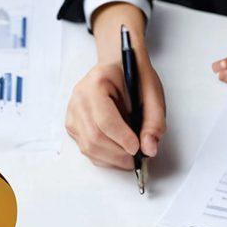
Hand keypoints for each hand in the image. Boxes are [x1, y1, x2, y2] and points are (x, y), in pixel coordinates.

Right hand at [66, 3, 165, 169]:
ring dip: (111, 159)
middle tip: (136, 159)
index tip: (138, 149)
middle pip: (94, 138)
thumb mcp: (152, 93)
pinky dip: (104, 157)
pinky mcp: (72, 126)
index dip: (122, 139)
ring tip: (129, 158)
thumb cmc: (134, 77)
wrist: (118, 67)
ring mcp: (72, 113)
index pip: (105, 120)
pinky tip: (117, 153)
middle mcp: (79, 98)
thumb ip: (154, 121)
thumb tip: (149, 149)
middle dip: (117, 154)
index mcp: (97, 82)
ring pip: (88, 148)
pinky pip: (86, 149)